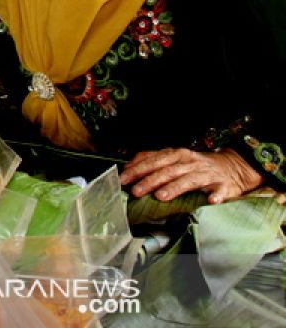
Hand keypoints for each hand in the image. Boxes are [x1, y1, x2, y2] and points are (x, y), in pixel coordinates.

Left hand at [119, 147, 264, 203]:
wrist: (231, 167)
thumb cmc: (195, 165)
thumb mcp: (173, 158)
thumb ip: (152, 159)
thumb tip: (128, 165)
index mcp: (177, 154)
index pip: (154, 160)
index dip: (137, 169)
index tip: (123, 179)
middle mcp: (190, 162)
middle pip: (167, 170)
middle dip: (150, 180)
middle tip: (136, 191)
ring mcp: (207, 174)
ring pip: (188, 180)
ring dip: (174, 188)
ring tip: (161, 196)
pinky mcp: (223, 186)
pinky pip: (219, 190)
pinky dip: (215, 195)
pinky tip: (210, 201)